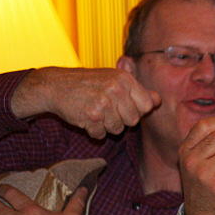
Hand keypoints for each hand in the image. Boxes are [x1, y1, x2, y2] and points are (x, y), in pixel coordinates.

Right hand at [12, 67, 161, 138]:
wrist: (56, 86)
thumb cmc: (89, 83)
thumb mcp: (115, 80)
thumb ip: (138, 91)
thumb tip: (158, 101)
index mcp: (125, 79)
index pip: (147, 105)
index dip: (137, 110)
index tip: (125, 106)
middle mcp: (116, 89)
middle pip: (133, 120)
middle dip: (121, 120)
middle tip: (107, 109)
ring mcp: (104, 103)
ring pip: (118, 129)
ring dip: (106, 126)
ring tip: (95, 111)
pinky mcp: (91, 116)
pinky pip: (101, 134)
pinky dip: (93, 131)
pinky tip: (85, 117)